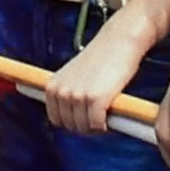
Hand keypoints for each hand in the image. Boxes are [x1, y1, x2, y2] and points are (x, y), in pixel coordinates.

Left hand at [42, 8, 153, 133]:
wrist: (117, 42)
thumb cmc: (100, 58)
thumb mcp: (73, 75)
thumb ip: (67, 93)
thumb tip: (70, 118)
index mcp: (52, 87)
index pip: (56, 119)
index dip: (72, 122)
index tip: (84, 119)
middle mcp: (61, 92)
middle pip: (70, 126)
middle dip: (85, 126)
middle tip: (99, 117)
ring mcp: (77, 96)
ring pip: (84, 128)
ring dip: (96, 127)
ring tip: (105, 115)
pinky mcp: (95, 100)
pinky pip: (98, 125)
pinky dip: (105, 126)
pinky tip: (111, 116)